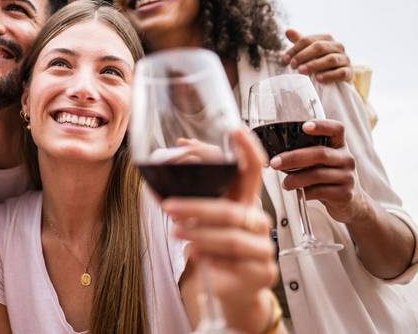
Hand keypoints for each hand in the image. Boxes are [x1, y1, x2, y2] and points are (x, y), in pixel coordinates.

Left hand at [163, 129, 276, 303]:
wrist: (231, 288)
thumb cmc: (214, 246)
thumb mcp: (199, 218)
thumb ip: (185, 197)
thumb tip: (154, 176)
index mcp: (245, 200)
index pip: (253, 169)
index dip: (247, 149)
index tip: (234, 129)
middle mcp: (257, 219)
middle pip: (231, 210)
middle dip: (197, 206)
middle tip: (169, 207)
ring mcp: (263, 246)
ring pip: (231, 238)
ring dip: (199, 233)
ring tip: (176, 232)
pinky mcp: (261, 272)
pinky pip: (235, 264)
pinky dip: (211, 259)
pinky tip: (195, 254)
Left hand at [269, 119, 369, 223]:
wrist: (349, 203)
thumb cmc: (327, 176)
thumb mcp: (320, 161)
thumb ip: (304, 153)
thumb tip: (273, 154)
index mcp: (339, 145)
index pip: (336, 129)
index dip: (322, 126)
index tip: (304, 126)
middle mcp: (346, 158)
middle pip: (320, 153)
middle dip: (294, 157)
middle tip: (275, 163)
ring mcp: (348, 176)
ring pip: (318, 174)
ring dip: (296, 179)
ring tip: (284, 184)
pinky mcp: (345, 194)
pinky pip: (321, 192)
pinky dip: (305, 193)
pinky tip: (297, 194)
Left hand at [282, 28, 351, 82]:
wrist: (339, 77)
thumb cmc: (321, 61)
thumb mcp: (309, 51)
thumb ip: (300, 41)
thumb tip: (288, 31)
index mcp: (327, 39)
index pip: (308, 40)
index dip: (294, 49)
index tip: (284, 60)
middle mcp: (338, 47)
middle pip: (320, 47)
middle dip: (303, 56)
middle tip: (292, 66)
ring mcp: (345, 59)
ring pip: (331, 59)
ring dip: (314, 65)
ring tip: (302, 72)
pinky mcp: (349, 72)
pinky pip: (341, 73)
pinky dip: (329, 76)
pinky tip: (318, 79)